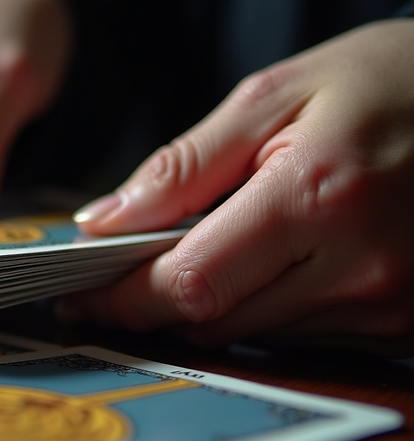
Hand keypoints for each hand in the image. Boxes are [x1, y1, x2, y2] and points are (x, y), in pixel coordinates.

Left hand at [64, 19, 413, 355]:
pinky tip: (271, 265)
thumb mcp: (277, 96)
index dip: (122, 296)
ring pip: (251, 333)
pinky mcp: (405, 324)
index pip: (188, 281)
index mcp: (316, 197)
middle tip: (127, 270)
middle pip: (212, 318)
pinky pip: (300, 336)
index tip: (80, 297)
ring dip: (213, 302)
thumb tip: (103, 221)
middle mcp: (358, 267)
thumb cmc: (389, 83)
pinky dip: (265, 308)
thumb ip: (183, 166)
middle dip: (158, 298)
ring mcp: (387, 305)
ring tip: (214, 250)